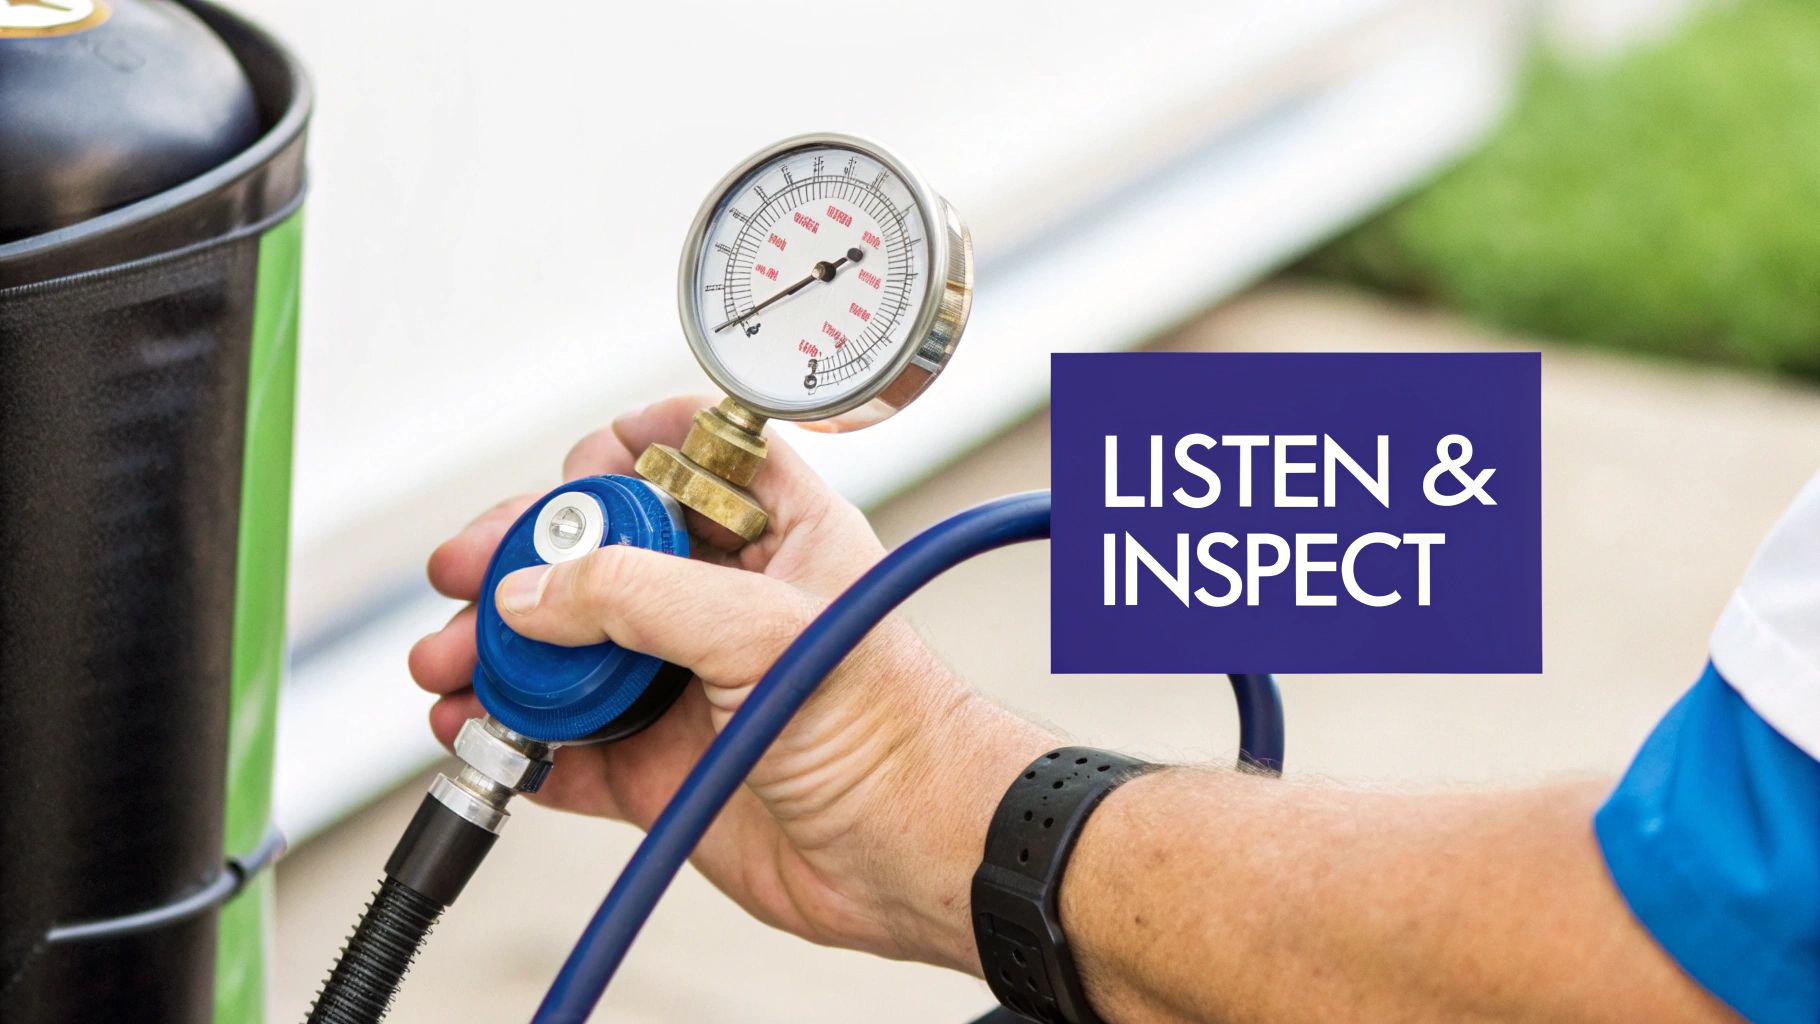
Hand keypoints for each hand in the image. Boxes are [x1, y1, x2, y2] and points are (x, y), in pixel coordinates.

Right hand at [407, 394, 1055, 967]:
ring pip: (569, 646)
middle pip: (600, 550)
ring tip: (447, 664)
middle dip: (523, 558)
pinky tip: (475, 725)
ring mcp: (686, 682)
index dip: (628, 451)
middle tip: (466, 572)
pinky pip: (566, 738)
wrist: (911, 858)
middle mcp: (724, 600)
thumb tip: (532, 591)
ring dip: (501, 650)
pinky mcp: (660, 763)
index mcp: (776, 536)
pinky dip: (513, 731)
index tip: (572, 472)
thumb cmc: (892, 732)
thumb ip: (640, 596)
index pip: (692, 456)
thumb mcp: (765, 630)